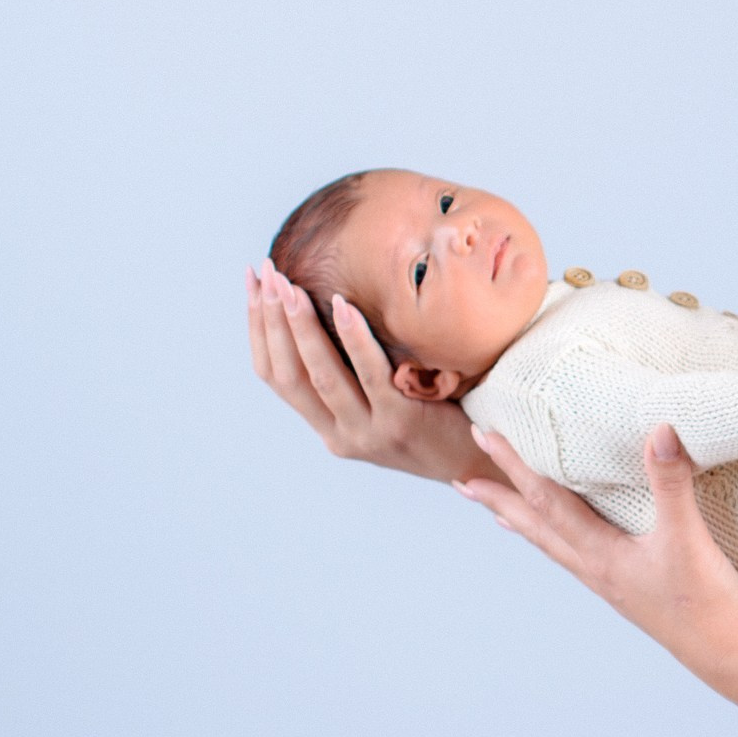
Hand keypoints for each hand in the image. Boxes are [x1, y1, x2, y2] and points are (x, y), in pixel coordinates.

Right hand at [245, 260, 496, 482]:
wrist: (484, 462)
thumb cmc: (439, 418)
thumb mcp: (386, 400)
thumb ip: (358, 373)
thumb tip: (334, 307)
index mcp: (330, 428)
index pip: (275, 376)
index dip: (259, 329)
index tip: (253, 284)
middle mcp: (341, 435)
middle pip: (288, 375)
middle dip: (270, 321)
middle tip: (264, 274)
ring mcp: (369, 432)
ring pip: (320, 377)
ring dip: (300, 328)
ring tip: (288, 285)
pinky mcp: (401, 423)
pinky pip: (370, 375)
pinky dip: (352, 339)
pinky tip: (343, 305)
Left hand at [456, 422, 737, 689]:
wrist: (725, 652)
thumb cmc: (705, 599)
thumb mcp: (688, 535)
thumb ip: (671, 482)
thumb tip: (660, 431)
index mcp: (599, 553)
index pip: (546, 500)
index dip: (514, 466)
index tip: (484, 438)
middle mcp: (594, 568)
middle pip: (535, 527)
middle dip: (499, 501)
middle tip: (462, 484)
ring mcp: (608, 583)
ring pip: (552, 546)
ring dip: (523, 524)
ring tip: (498, 514)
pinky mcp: (625, 590)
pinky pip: (575, 558)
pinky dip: (556, 542)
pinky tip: (568, 543)